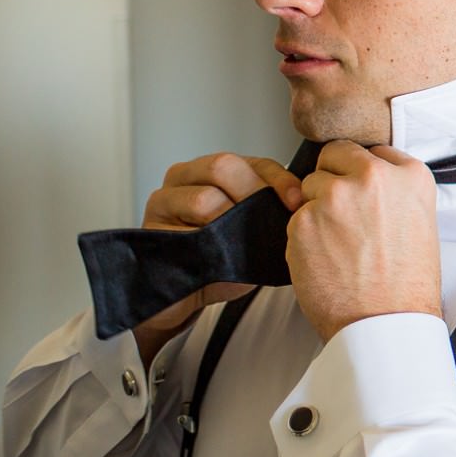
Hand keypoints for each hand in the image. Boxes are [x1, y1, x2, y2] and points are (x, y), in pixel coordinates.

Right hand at [133, 153, 303, 360]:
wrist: (187, 295)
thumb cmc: (223, 258)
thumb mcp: (253, 230)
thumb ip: (270, 212)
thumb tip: (306, 206)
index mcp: (213, 170)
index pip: (253, 161)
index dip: (279, 179)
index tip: (297, 201)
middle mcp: (184, 178)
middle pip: (222, 166)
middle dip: (254, 194)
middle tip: (270, 220)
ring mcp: (162, 202)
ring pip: (203, 199)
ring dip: (230, 222)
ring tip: (242, 243)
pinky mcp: (149, 231)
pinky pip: (182, 234)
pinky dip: (206, 245)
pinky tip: (220, 257)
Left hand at [286, 141, 442, 342]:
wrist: (386, 323)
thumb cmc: (406, 285)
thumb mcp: (420, 222)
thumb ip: (394, 191)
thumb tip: (365, 177)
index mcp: (410, 175)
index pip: (371, 151)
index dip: (362, 174)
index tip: (365, 195)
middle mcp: (373, 177)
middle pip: (335, 155)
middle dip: (334, 179)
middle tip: (345, 217)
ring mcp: (335, 197)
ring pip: (309, 185)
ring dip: (316, 208)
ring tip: (338, 244)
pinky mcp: (303, 220)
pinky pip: (294, 217)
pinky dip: (303, 236)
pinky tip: (324, 258)